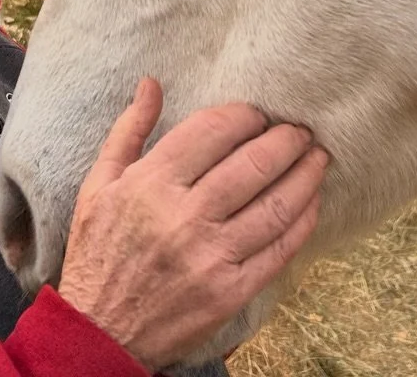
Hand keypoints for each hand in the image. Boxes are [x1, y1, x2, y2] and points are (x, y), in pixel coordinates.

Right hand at [56, 76, 328, 369]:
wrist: (99, 333)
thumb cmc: (98, 252)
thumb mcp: (98, 184)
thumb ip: (129, 130)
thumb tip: (151, 83)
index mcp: (151, 183)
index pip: (214, 130)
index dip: (245, 115)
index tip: (258, 113)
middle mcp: (185, 216)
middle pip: (254, 163)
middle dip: (287, 139)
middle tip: (301, 129)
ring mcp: (211, 256)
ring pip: (276, 204)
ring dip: (306, 175)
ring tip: (318, 157)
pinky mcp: (230, 291)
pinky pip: (279, 249)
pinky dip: (303, 221)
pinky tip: (311, 202)